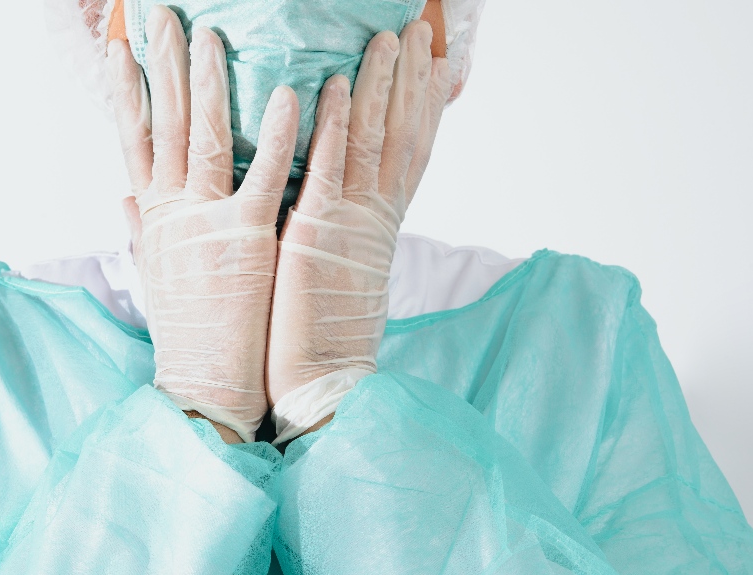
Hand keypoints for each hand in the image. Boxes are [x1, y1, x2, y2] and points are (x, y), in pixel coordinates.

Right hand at [108, 6, 298, 442]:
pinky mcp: (249, 238)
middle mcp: (173, 211)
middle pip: (164, 123)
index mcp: (154, 217)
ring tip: (211, 34)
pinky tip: (289, 91)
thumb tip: (122, 193)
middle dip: (163, 65)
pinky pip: (265, 174)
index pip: (134, 140)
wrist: (205, 385)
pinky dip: (276, 133)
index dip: (126, 91)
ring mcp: (208, 222)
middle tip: (162, 17)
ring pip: (205, 136)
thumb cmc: (188, 332)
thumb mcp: (155, 274)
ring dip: (210, 82)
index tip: (121, 48)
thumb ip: (139, 227)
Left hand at [266, 21, 452, 442]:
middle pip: (400, 134)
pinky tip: (338, 85)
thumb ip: (336, 229)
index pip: (407, 152)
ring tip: (387, 39)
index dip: (423, 105)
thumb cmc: (321, 334)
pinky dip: (337, 126)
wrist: (321, 385)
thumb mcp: (336, 269)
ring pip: (372, 141)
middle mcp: (373, 217)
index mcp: (377, 225)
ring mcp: (350, 223)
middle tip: (416, 32)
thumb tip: (330, 202)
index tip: (433, 65)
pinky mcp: (318, 235)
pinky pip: (330, 169)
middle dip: (409, 79)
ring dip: (380, 85)